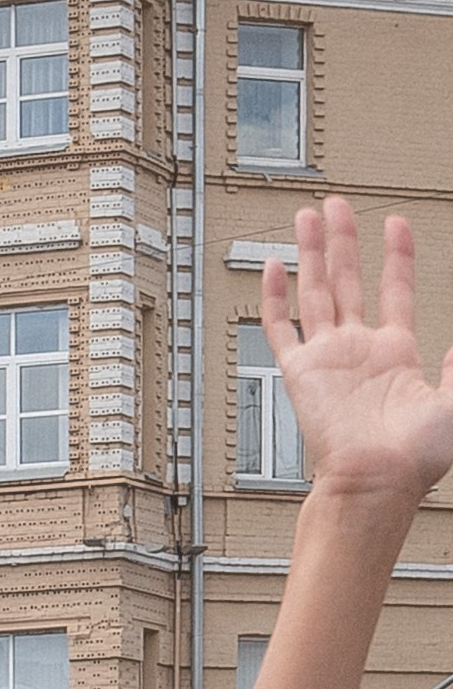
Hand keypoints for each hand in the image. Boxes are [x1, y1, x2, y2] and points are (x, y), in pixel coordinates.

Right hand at [267, 200, 452, 511]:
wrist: (375, 483)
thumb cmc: (414, 458)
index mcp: (395, 354)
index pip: (395, 289)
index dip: (397, 255)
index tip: (396, 223)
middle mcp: (358, 351)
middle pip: (349, 280)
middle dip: (344, 240)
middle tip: (337, 206)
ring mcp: (327, 359)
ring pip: (316, 292)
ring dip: (312, 253)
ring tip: (308, 217)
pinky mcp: (300, 373)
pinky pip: (281, 328)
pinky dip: (275, 297)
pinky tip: (274, 268)